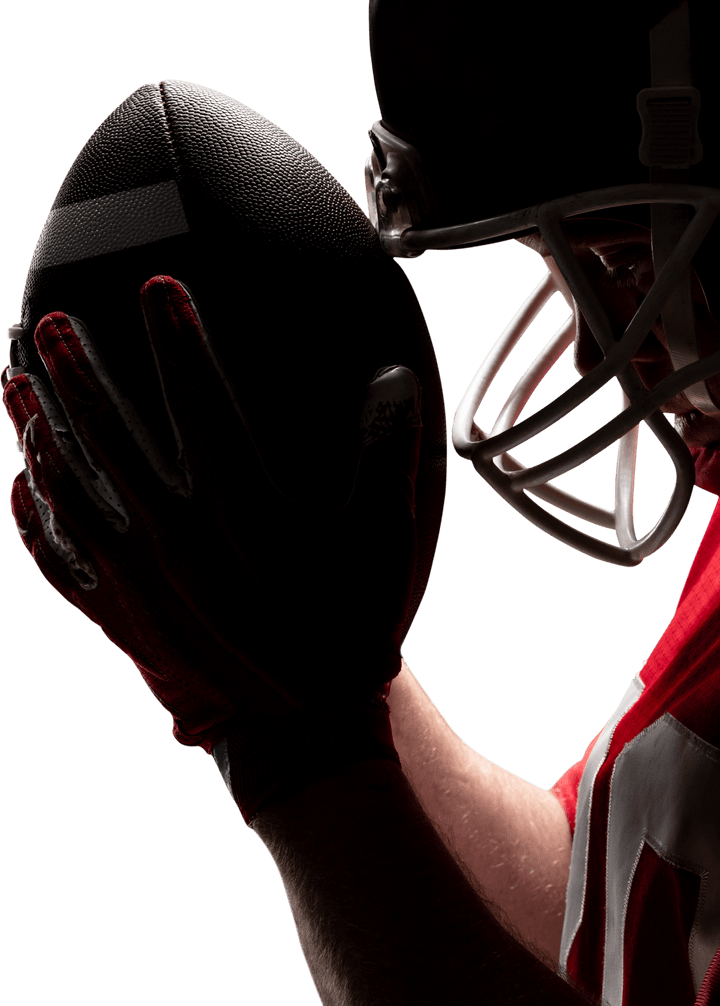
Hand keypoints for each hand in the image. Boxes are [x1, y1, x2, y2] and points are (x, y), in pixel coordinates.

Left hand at [4, 276, 427, 821]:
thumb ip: (386, 452)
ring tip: (9, 385)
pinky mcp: (123, 616)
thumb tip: (395, 380)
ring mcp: (141, 577)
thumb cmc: (351, 621)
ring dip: (37, 432)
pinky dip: (33, 521)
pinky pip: (59, 563)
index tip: (158, 286)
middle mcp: (177, 532)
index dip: (177, 336)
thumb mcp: (382, 535)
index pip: (198, 397)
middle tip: (41, 323)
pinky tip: (21, 485)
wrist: (310, 719)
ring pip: (69, 490)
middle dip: (74, 373)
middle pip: (111, 435)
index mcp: (241, 502)